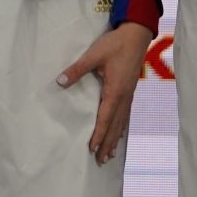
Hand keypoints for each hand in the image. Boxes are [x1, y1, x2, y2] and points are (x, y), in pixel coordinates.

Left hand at [57, 21, 150, 164]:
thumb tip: (60, 82)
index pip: (105, 118)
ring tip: (110, 154)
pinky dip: (121, 127)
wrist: (136, 35)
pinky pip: (126, 115)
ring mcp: (129, 95)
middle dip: (108, 143)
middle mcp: (124, 97)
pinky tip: (119, 132)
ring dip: (115, 138)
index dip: (99, 134)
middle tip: (101, 160)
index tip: (93, 148)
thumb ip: (77, 69)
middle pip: (115, 126)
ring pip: (122, 122)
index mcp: (115, 91)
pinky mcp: (130, 91)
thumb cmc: (115, 44)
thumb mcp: (94, 55)